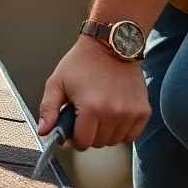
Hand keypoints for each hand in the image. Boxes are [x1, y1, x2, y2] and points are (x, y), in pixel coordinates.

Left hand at [37, 36, 150, 150]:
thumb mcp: (57, 82)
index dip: (73, 139)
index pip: (82, 143)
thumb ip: (48, 109)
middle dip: (88, 133)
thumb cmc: (83, 62)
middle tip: (84, 115)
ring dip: (105, 132)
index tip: (72, 128)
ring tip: (99, 112)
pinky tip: (114, 114)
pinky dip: (122, 130)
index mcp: (90, 108)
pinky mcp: (143, 111)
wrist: (111, 45)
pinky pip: (131, 135)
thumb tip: (43, 132)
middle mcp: (113, 113)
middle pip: (98, 143)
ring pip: (114, 140)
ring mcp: (130, 113)